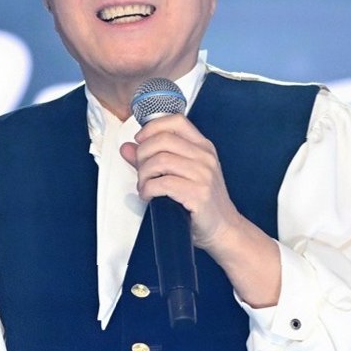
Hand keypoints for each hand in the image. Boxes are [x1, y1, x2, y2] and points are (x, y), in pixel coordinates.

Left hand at [119, 114, 243, 247]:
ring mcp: (204, 175)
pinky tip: (149, 196)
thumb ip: (153, 159)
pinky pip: (162, 184)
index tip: (140, 140)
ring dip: (143, 175)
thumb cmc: (201, 202)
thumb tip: (127, 148)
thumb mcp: (181, 174)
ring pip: (159, 161)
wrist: (224, 229)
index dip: (152, 127)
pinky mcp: (198, 194)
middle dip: (142, 155)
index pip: (176, 121)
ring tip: (144, 186)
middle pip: (162, 140)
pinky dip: (148, 190)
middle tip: (141, 172)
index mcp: (203, 147)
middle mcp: (205, 157)